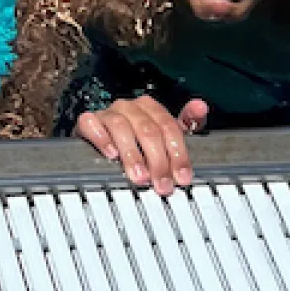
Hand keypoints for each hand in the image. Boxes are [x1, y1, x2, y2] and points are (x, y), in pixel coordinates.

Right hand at [76, 96, 206, 195]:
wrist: (102, 134)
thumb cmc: (137, 136)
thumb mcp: (165, 132)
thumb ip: (187, 122)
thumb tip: (201, 106)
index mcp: (151, 107)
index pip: (169, 126)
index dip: (177, 153)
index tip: (182, 176)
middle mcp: (130, 107)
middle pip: (147, 130)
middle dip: (157, 160)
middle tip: (161, 184)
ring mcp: (108, 112)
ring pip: (121, 127)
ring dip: (132, 154)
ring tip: (139, 176)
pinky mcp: (88, 121)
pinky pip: (91, 123)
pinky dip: (102, 138)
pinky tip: (111, 154)